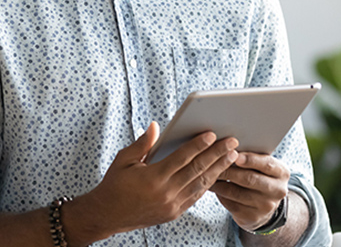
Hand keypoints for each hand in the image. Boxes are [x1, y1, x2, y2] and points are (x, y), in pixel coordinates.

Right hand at [69, 122, 238, 241]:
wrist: (108, 215)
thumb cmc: (114, 184)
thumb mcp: (124, 160)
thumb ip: (143, 143)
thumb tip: (156, 126)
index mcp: (153, 177)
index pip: (182, 157)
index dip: (198, 145)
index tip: (212, 134)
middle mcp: (166, 193)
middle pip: (197, 170)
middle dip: (217, 155)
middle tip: (232, 143)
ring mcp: (172, 205)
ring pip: (201, 184)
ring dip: (218, 169)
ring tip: (232, 157)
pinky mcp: (174, 213)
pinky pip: (195, 196)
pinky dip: (207, 184)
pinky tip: (217, 174)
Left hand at [210, 152, 289, 231]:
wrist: (264, 205)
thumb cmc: (260, 176)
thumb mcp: (263, 166)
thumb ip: (252, 156)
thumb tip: (229, 146)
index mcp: (282, 173)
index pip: (267, 164)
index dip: (250, 159)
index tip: (235, 155)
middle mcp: (277, 190)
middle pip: (250, 179)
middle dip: (229, 169)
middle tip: (213, 161)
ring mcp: (266, 206)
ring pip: (236, 192)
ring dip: (219, 182)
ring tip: (208, 172)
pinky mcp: (252, 217)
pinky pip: (231, 204)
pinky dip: (219, 193)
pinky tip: (211, 186)